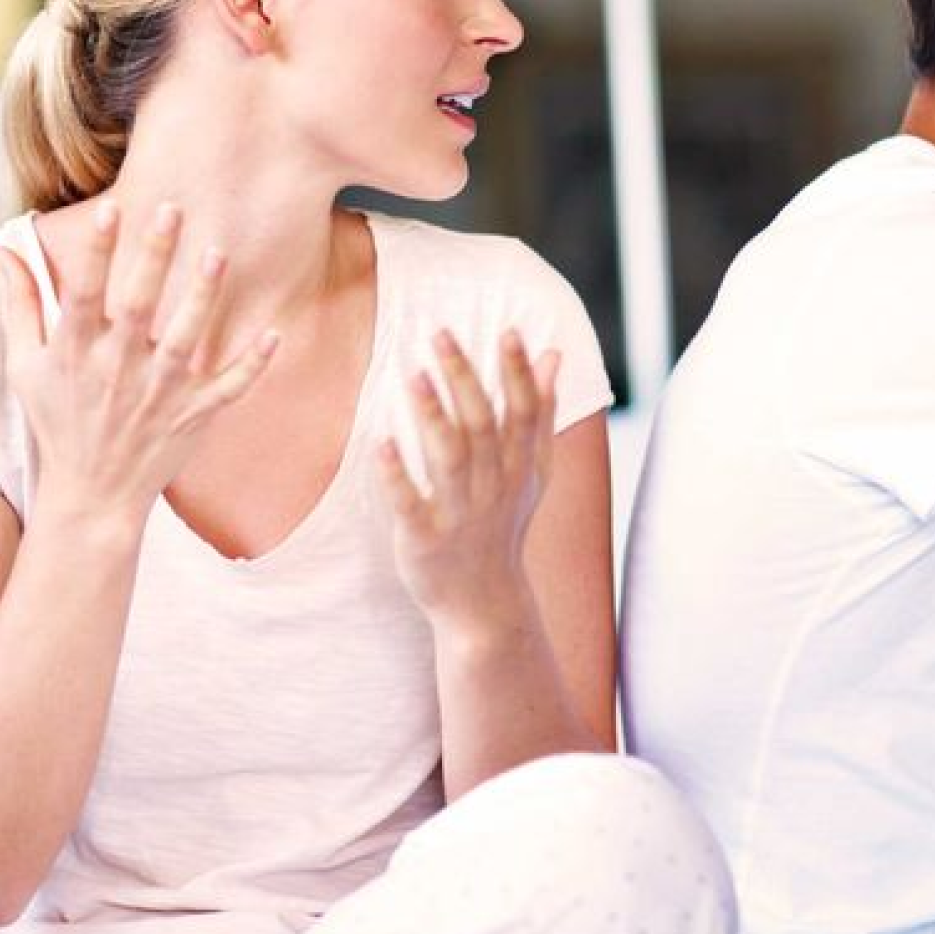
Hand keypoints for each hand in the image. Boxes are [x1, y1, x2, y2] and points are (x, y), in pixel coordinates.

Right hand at [0, 201, 277, 521]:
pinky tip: (274, 335)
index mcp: (76, 352)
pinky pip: (228, 388)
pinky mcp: (193, 415)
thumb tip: (3, 251)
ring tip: (217, 254)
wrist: (92, 495)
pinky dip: (252, 366)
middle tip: (174, 209)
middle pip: (138, 305)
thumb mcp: (26, 366)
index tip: (111, 209)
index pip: (84, 293)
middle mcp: (117, 369)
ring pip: (185, 339)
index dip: (96, 252)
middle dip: (154, 257)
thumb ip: (19, 307)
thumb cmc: (57, 421)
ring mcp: (159, 393)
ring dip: (201, 298)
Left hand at [380, 329, 559, 629]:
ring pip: (450, 459)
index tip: (508, 332)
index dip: (518, 373)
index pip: (525, 413)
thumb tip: (553, 352)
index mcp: (520, 467)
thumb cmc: (504, 522)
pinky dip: (396, 475)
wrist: (485, 601)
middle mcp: (495, 487)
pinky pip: (410, 503)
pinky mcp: (424, 539)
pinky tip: (381, 443)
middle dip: (465, 380)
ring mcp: (460, 514)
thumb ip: (541, 409)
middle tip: (441, 334)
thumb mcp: (533, 469)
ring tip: (415, 375)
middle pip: (483, 426)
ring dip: (434, 417)